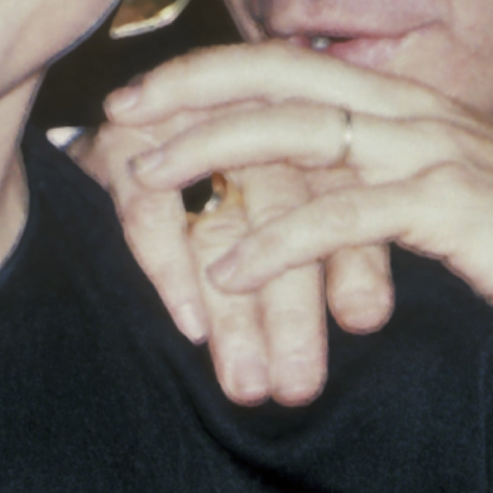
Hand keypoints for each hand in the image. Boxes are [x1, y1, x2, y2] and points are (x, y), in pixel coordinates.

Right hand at [67, 122, 380, 405]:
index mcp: (302, 129)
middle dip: (291, 306)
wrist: (127, 108)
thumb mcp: (297, 181)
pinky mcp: (125, 143)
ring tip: (248, 384)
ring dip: (235, 312)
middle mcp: (248, 125)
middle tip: (299, 385)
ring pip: (221, 227)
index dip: (353, 257)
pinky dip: (171, 268)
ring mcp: (184, 130)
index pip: (336, 195)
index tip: (364, 319)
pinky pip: (148, 213)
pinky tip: (192, 325)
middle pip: (282, 214)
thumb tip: (368, 314)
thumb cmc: (227, 162)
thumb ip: (337, 240)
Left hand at [105, 45, 492, 378]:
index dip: (207, 73)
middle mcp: (409, 110)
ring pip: (300, 134)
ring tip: (150, 183)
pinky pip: (344, 216)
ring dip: (214, 155)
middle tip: (119, 120)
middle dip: (188, 93)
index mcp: (400, 102)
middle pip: (278, 79)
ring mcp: (429, 151)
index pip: (286, 66)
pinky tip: (232, 267)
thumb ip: (367, 180)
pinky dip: (280, 240)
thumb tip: (294, 193)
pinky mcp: (448, 205)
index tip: (140, 97)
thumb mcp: (429, 194)